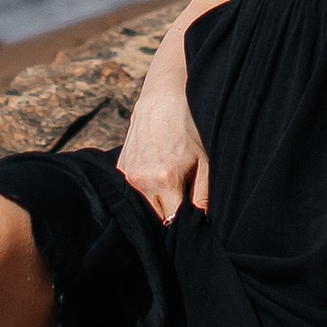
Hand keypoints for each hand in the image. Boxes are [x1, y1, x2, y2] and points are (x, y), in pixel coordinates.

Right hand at [117, 63, 209, 222]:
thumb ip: (204, 197)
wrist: (164, 98)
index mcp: (163, 180)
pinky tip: (157, 180)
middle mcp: (140, 181)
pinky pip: (133, 193)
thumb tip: (203, 224)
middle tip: (184, 207)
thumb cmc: (190, 129)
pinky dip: (145, 193)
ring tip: (171, 190)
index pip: (172, 223)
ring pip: (144, 207)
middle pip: (156, 219)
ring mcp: (126, 175)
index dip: (183, 227)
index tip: (192, 227)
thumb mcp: (206, 162)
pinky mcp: (120, 169)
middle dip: (170, 217)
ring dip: (157, 206)